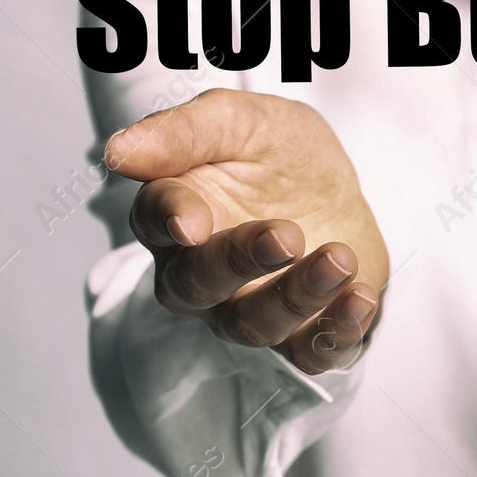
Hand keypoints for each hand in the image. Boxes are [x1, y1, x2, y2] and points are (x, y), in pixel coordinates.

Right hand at [105, 88, 389, 374]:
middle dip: (239, 262)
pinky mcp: (298, 335)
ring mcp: (245, 309)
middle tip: (287, 235)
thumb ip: (182, 133)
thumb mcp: (239, 121)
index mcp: (175, 213)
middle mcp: (198, 271)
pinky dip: (334, 333)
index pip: (154, 220)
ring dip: (296, 296)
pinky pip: (307, 355)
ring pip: (251, 325)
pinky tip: (360, 298)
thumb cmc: (274, 152)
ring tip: (339, 259)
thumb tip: (117, 152)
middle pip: (196, 284)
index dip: (170, 220)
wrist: (337, 186)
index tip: (191, 220)